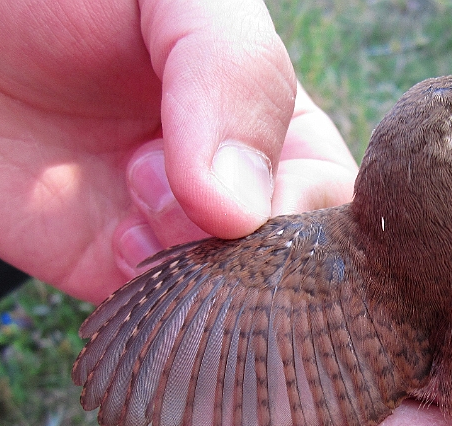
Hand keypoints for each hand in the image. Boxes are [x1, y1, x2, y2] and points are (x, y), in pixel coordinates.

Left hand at [0, 0, 354, 303]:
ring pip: (230, 305)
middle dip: (251, 253)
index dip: (312, 212)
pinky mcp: (116, 275)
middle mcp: (240, 192)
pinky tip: (113, 238)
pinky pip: (160, 324)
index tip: (261, 206)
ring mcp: (179, 240)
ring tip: (135, 196)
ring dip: (194, 273)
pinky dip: (151, 307)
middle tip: (188, 201)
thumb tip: (239, 209)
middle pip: (293, 267)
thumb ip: (234, 76)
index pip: (338, 197)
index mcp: (279, 125)